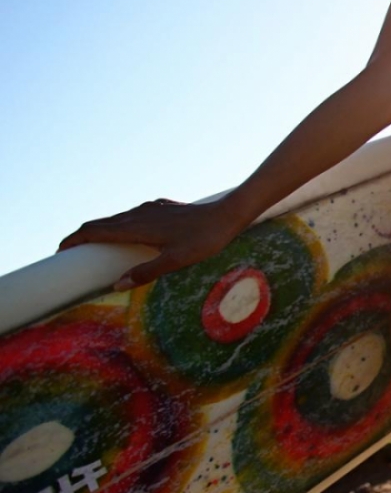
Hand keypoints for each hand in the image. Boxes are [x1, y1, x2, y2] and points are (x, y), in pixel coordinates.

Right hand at [56, 198, 247, 291]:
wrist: (229, 214)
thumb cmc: (205, 239)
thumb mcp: (176, 261)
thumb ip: (146, 272)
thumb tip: (117, 285)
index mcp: (136, 227)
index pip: (94, 231)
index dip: (73, 240)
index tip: (59, 253)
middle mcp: (139, 214)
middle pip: (100, 223)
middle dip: (81, 236)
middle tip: (68, 252)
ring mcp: (151, 208)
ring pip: (117, 218)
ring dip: (101, 230)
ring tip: (93, 246)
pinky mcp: (162, 207)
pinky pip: (133, 215)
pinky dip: (120, 225)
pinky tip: (128, 233)